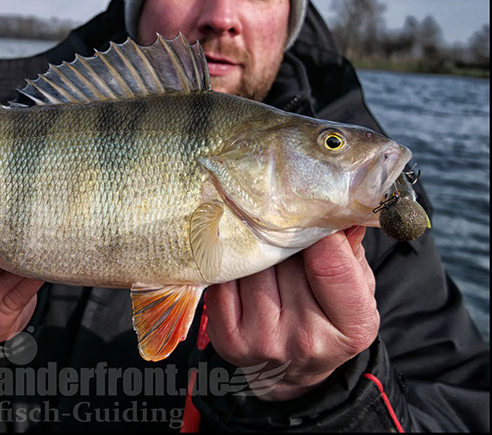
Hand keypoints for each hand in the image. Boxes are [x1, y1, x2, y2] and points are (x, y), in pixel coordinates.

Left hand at [205, 227, 378, 400]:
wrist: (290, 372)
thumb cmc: (327, 319)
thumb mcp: (356, 289)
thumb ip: (350, 251)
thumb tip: (340, 207)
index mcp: (350, 328)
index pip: (329, 264)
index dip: (318, 230)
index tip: (311, 210)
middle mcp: (306, 339)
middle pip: (285, 260)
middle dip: (284, 235)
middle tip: (282, 222)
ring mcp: (262, 341)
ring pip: (251, 265)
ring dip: (255, 247)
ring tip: (262, 242)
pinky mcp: (227, 338)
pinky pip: (223, 279)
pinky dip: (231, 265)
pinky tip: (241, 263)